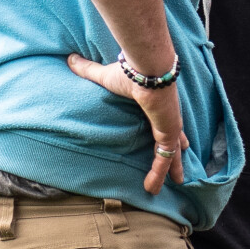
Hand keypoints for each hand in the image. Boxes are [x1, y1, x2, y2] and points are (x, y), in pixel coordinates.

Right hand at [67, 54, 186, 194]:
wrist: (146, 68)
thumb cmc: (130, 71)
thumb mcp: (105, 76)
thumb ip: (89, 70)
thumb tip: (70, 59)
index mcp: (158, 106)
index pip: (165, 124)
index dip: (170, 135)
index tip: (174, 142)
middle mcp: (168, 117)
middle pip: (174, 143)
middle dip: (177, 157)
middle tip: (179, 173)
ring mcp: (171, 126)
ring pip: (172, 155)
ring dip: (170, 171)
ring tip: (168, 186)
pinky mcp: (168, 134)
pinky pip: (163, 160)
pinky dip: (158, 174)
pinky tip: (152, 189)